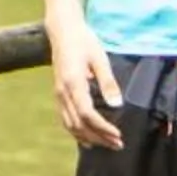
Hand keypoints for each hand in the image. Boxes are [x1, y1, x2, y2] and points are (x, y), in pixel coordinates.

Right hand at [48, 23, 123, 149]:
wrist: (63, 31)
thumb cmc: (84, 41)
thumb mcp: (100, 59)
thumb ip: (108, 83)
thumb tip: (117, 105)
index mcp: (73, 83)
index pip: (88, 115)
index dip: (103, 128)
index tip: (118, 135)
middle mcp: (63, 92)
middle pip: (79, 125)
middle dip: (99, 137)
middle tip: (118, 145)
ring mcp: (58, 94)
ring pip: (70, 125)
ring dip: (89, 137)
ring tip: (107, 144)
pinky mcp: (58, 94)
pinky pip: (65, 119)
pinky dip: (77, 132)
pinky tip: (88, 138)